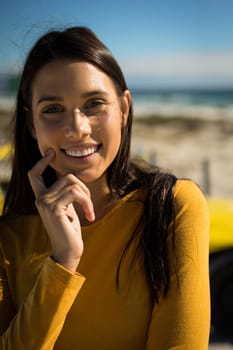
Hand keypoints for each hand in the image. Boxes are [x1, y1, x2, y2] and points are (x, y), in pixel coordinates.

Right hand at [28, 149, 94, 271]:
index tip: (51, 153)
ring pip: (73, 184)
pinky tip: (90, 215)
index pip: (34, 175)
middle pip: (66, 177)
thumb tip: (71, 179)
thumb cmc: (70, 230)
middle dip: (83, 188)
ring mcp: (45, 203)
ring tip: (90, 212)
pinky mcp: (54, 208)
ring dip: (87, 197)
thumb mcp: (67, 208)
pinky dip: (87, 202)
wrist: (68, 251)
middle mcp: (40, 199)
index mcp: (42, 198)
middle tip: (88, 205)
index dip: (41, 162)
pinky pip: (75, 193)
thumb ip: (65, 194)